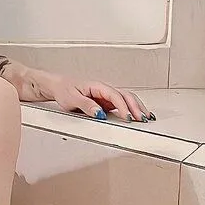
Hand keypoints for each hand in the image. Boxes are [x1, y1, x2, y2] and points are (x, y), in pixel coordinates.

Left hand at [41, 74, 155, 122]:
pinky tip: (137, 114)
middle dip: (136, 107)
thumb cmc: (64, 89)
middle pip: (125, 96)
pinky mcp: (105, 101)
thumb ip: (86, 105)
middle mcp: (104, 89)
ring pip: (126, 99)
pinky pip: (121, 103)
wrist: (57, 86)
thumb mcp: (72, 98)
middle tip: (143, 119)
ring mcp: (105, 95)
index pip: (115, 96)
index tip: (128, 117)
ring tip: (147, 117)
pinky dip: (131, 108)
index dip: (123, 107)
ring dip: (137, 107)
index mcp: (97, 86)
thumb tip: (99, 113)